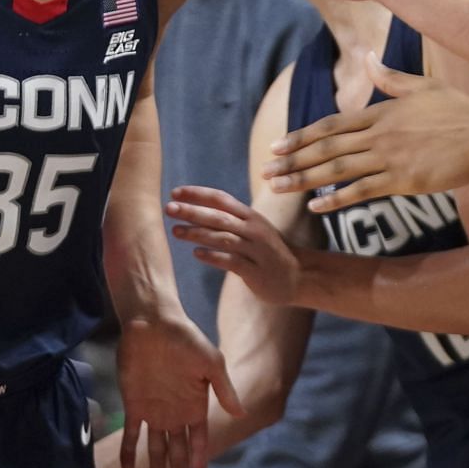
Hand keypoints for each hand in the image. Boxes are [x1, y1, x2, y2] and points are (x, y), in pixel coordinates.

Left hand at [117, 311, 243, 467]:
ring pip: (156, 452)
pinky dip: (129, 452)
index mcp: (196, 408)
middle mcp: (175, 415)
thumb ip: (224, 389)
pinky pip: (131, 435)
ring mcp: (154, 412)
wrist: (152, 322)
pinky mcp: (134, 405)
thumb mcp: (211, 362)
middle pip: (177, 456)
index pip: (198, 446)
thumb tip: (240, 413)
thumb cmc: (185, 338)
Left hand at [167, 186, 301, 305]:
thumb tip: (195, 210)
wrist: (299, 275)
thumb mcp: (253, 229)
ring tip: (176, 231)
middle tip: (169, 208)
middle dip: (193, 211)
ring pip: (224, 238)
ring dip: (198, 233)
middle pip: (219, 217)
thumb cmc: (268, 251)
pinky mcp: (256, 271)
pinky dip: (214, 257)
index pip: (221, 199)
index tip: (175, 192)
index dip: (198, 194)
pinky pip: (232, 262)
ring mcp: (256, 250)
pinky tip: (196, 254)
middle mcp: (253, 229)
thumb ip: (230, 219)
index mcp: (250, 216)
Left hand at [264, 52, 468, 209]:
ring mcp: (389, 158)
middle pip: (324, 148)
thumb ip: (388, 77)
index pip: (329, 126)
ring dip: (303, 179)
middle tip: (265, 169)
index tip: (278, 146)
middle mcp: (377, 134)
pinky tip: (315, 207)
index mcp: (378, 113)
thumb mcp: (420, 86)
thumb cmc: (458, 109)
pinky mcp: (403, 179)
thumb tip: (368, 58)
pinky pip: (362, 191)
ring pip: (336, 169)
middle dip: (291, 160)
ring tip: (277, 187)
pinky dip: (336, 199)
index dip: (300, 137)